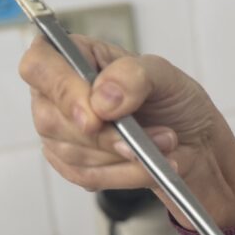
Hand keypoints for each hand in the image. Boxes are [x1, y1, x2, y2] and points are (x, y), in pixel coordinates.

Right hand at [19, 32, 234, 228]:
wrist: (195, 141)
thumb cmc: (175, 101)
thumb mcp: (167, 75)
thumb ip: (134, 76)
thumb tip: (101, 99)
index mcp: (75, 57)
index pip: (39, 65)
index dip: (62, 91)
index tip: (97, 115)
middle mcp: (60, 94)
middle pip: (52, 119)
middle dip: (108, 135)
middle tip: (155, 134)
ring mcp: (63, 132)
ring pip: (73, 152)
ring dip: (127, 155)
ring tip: (166, 143)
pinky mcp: (75, 165)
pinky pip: (88, 177)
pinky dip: (127, 175)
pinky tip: (152, 165)